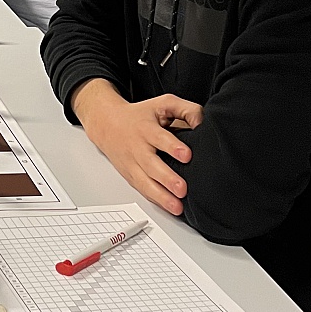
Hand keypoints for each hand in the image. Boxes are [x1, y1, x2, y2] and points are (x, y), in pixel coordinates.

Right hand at [72, 80, 201, 215]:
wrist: (106, 124)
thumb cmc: (139, 115)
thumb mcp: (163, 103)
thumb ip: (186, 110)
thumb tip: (203, 124)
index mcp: (146, 128)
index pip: (160, 138)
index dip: (173, 147)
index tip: (187, 155)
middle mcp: (137, 148)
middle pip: (151, 165)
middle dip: (167, 178)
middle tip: (182, 188)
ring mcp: (132, 164)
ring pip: (145, 183)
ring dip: (161, 197)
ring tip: (177, 206)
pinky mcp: (131, 176)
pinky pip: (143, 190)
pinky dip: (155, 201)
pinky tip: (169, 208)